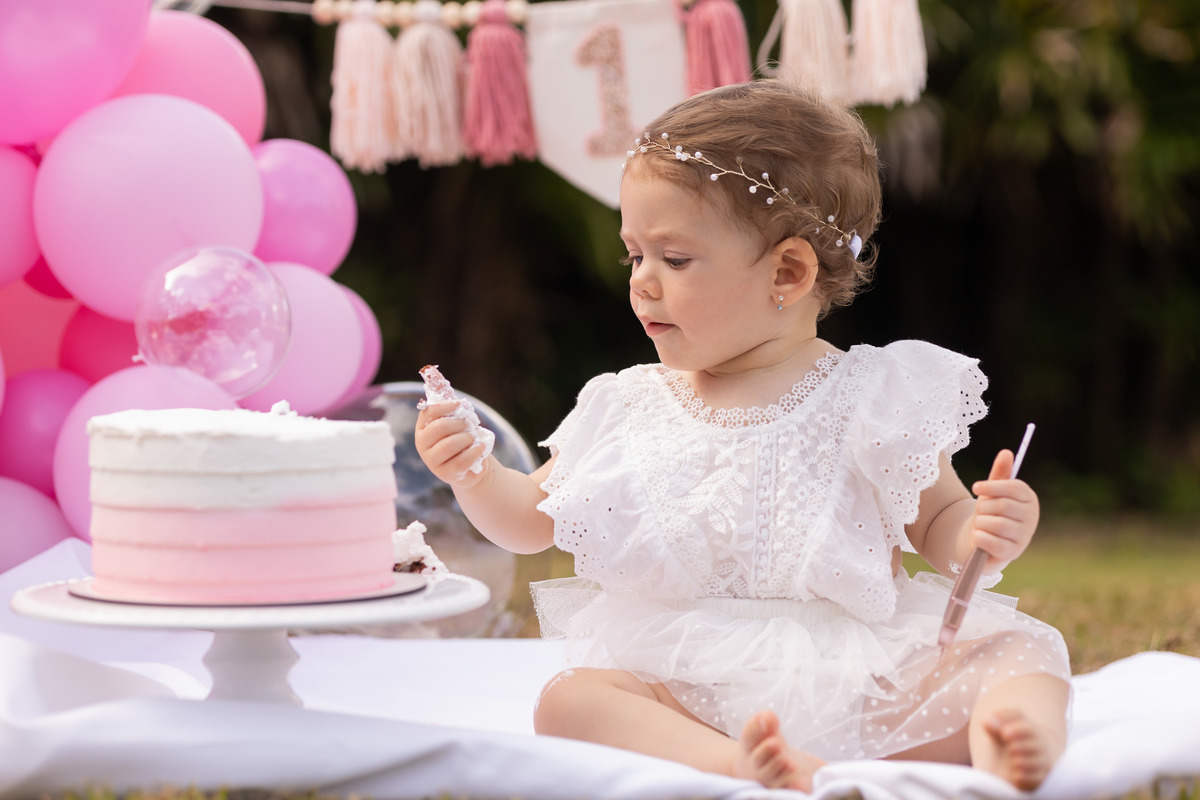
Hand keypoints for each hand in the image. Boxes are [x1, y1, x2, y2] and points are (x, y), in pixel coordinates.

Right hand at [414, 400, 490, 489]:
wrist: (471, 466)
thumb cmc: (462, 439)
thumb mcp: (456, 421)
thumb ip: (448, 403)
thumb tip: (437, 375)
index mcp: (423, 428)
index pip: (429, 412)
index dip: (446, 406)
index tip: (460, 405)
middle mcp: (422, 445)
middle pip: (440, 427)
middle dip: (460, 423)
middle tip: (469, 425)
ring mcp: (432, 461)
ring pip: (449, 444)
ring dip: (467, 438)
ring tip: (474, 439)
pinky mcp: (445, 474)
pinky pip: (461, 460)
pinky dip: (475, 451)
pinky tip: (480, 447)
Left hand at [969, 449, 1039, 572]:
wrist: (984, 541)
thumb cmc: (990, 512)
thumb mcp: (992, 492)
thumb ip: (999, 473)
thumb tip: (1006, 452)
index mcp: (1029, 499)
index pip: (1014, 487)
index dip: (992, 486)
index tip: (975, 487)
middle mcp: (1031, 518)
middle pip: (1002, 505)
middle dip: (983, 507)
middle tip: (979, 512)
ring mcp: (1023, 537)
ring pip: (996, 524)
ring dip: (980, 523)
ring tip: (980, 524)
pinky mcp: (1012, 553)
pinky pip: (992, 541)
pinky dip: (979, 537)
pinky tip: (978, 536)